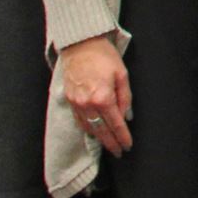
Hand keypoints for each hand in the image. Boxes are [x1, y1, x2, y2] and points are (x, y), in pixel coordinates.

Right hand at [59, 34, 132, 155]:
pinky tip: (94, 132)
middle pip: (101, 131)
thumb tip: (127, 116)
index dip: (123, 137)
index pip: (116, 124)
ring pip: (89, 128)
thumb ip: (125, 98)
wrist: (80, 45)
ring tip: (108, 145)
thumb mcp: (122, 75)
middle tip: (118, 152)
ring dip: (99, 138)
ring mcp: (76, 103)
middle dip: (111, 143)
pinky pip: (79, 120)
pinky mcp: (69, 100)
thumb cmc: (103, 57)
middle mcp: (88, 104)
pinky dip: (87, 128)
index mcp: (103, 98)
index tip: (127, 146)